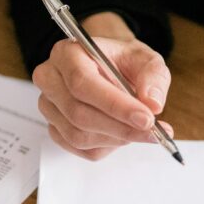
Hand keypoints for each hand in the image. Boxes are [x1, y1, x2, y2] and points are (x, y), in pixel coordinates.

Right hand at [33, 11, 172, 160]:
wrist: (112, 70)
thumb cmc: (123, 62)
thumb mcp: (145, 59)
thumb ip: (153, 77)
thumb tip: (153, 103)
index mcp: (67, 54)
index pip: (82, 82)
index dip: (115, 104)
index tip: (146, 118)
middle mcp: (50, 79)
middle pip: (78, 113)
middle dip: (120, 127)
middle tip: (152, 131)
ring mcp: (49, 107)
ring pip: (79, 136)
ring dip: (116, 139)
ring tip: (141, 130)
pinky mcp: (56, 129)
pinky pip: (82, 149)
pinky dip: (109, 146)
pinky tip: (123, 133)